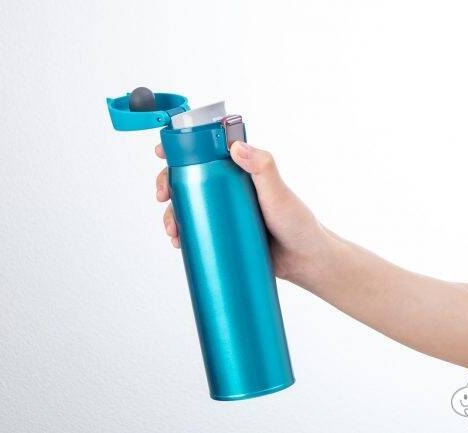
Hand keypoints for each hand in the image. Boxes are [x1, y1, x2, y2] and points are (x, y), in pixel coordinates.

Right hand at [154, 141, 329, 280]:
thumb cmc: (297, 223)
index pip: (206, 153)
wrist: (305, 262)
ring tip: (173, 230)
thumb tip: (236, 147)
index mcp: (240, 172)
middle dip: (168, 185)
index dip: (181, 151)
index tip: (162, 153)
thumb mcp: (279, 193)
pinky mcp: (224, 236)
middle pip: (189, 180)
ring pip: (189, 208)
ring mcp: (225, 213)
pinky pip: (198, 231)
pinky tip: (178, 242)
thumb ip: (263, 167)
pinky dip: (184, 235)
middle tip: (162, 196)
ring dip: (172, 215)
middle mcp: (229, 190)